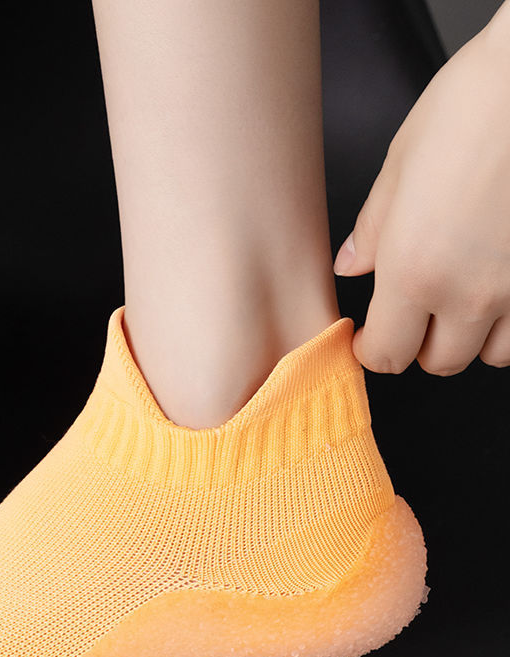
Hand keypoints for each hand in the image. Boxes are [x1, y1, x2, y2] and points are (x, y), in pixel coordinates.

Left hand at [332, 19, 509, 374]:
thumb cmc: (477, 105)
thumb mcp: (400, 165)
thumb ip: (373, 229)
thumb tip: (350, 265)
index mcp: (414, 272)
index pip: (385, 354)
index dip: (372, 351)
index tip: (370, 338)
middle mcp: (471, 293)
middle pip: (438, 362)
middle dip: (418, 346)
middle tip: (412, 315)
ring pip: (492, 354)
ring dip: (471, 337)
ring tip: (462, 299)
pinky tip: (502, 286)